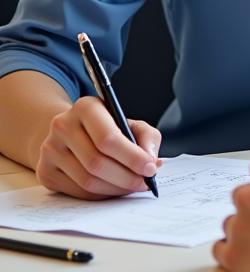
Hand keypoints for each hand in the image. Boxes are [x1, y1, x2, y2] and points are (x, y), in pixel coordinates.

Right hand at [35, 96, 161, 198]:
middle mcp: (62, 126)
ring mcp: (49, 150)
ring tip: (133, 186)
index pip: (108, 138)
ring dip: (115, 189)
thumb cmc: (105, 126)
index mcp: (85, 107)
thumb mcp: (128, 121)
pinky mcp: (45, 172)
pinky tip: (114, 189)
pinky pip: (77, 191)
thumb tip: (153, 161)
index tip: (151, 168)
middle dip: (126, 176)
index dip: (132, 157)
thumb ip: (147, 136)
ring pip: (87, 180)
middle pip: (97, 162)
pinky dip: (101, 194)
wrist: (69, 131)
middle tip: (145, 182)